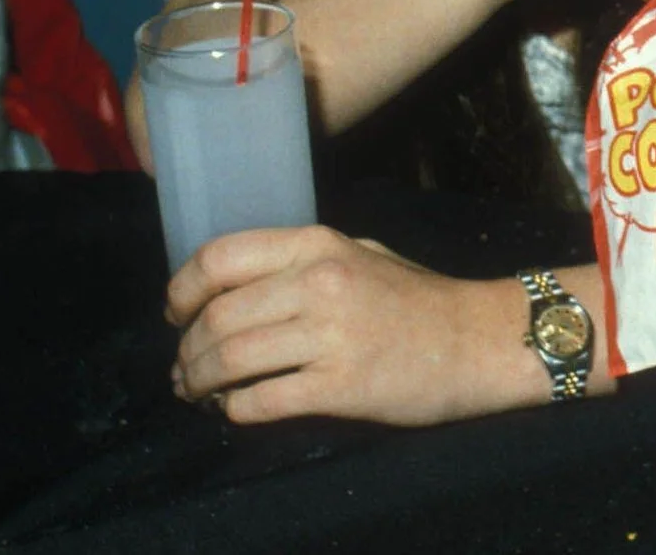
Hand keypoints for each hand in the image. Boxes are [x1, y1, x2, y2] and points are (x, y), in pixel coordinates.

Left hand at [167, 226, 528, 425]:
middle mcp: (319, 284)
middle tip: (184, 368)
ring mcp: (330, 336)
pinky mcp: (340, 386)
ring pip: (229, 361)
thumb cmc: (420, 298)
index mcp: (318, 245)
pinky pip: (261, 401)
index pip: (220, 257)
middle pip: (216, 317)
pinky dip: (235, 411)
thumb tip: (233, 288)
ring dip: (200, 383)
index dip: (182, 290)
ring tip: (197, 393)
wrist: (479, 341)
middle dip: (186, 350)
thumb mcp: (362, 253)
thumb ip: (302, 262)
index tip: (176, 314)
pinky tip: (236, 410)